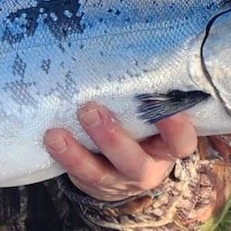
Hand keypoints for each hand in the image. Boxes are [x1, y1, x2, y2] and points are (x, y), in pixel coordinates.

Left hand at [44, 102, 197, 201]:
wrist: (123, 170)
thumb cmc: (142, 130)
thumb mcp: (152, 118)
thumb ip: (149, 97)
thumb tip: (136, 46)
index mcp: (166, 149)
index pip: (180, 143)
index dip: (175, 129)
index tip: (166, 109)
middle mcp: (146, 168)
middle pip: (133, 160)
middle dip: (111, 138)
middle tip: (90, 110)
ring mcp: (117, 180)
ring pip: (99, 172)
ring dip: (77, 153)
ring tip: (56, 134)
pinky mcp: (93, 184)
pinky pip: (77, 174)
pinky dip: (63, 158)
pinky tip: (50, 140)